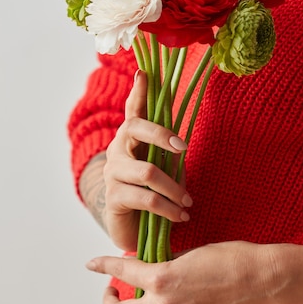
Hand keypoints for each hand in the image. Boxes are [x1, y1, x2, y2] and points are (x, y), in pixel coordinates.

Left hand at [86, 241, 283, 303]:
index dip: (102, 265)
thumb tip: (150, 268)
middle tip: (111, 291)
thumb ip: (165, 264)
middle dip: (109, 301)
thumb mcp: (189, 253)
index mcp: (161, 277)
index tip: (92, 263)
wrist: (258, 279)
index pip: (121, 271)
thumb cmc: (228, 258)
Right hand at [102, 70, 192, 250]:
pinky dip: (169, 209)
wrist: (134, 230)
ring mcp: (113, 173)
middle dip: (161, 133)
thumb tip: (183, 138)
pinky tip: (181, 216)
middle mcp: (118, 151)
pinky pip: (147, 199)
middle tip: (184, 148)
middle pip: (135, 128)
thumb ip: (169, 151)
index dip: (138, 92)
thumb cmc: (154, 193)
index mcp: (133, 140)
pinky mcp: (114, 198)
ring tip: (188, 203)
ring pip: (147, 171)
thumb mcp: (165, 169)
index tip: (144, 73)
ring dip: (174, 188)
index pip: (133, 110)